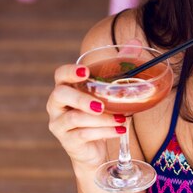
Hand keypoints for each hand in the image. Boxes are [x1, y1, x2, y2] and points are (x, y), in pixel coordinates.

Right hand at [46, 38, 142, 168]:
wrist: (95, 150)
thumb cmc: (101, 114)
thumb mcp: (110, 90)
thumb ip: (120, 65)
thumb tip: (135, 42)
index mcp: (67, 87)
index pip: (60, 74)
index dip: (70, 71)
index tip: (86, 71)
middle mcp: (57, 105)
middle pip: (60, 95)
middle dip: (81, 99)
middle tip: (101, 105)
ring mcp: (59, 123)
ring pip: (75, 118)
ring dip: (101, 119)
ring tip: (122, 119)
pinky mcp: (67, 141)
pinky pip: (83, 134)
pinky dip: (104, 132)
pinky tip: (120, 130)